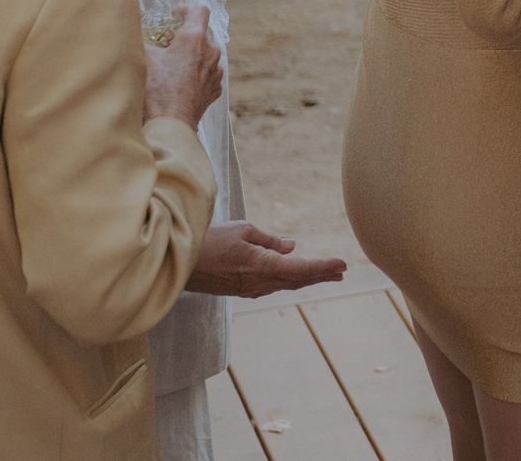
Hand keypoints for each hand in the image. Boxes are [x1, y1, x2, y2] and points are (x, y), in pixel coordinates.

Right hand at [144, 6, 222, 131]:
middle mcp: (211, 51)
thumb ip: (144, 43)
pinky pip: (208, 73)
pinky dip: (197, 72)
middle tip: (170, 41)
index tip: (176, 14)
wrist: (171, 121)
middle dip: (187, 33)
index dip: (186, 8)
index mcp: (195, 38)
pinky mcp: (215, 87)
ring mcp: (216, 69)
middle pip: (203, 32)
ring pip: (207, 53)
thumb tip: (136, 36)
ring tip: (175, 63)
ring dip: (194, 54)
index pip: (199, 10)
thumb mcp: (144, 59)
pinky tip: (182, 80)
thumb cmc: (157, 89)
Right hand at [187, 223, 347, 298]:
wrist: (177, 262)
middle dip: (321, 275)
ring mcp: (248, 289)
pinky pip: (270, 286)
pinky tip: (294, 277)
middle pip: (297, 280)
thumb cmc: (209, 241)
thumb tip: (292, 247)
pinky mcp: (239, 290)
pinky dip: (288, 281)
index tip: (343, 264)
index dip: (324, 267)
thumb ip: (270, 241)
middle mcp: (258, 282)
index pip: (301, 269)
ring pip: (285, 284)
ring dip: (307, 279)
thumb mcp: (244, 231)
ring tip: (326, 274)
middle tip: (342, 271)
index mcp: (262, 266)